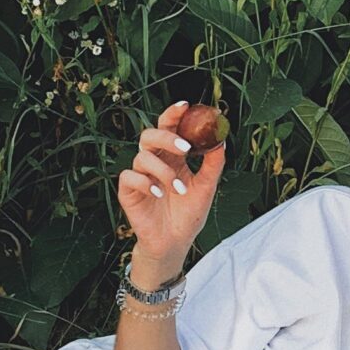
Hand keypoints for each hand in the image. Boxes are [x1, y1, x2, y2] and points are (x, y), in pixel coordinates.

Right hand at [117, 101, 227, 275]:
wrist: (174, 243)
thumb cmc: (188, 215)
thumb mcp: (206, 189)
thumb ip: (212, 165)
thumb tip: (221, 139)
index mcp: (172, 157)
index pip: (169, 128)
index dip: (173, 114)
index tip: (186, 105)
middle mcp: (154, 162)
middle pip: (150, 135)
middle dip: (167, 137)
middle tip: (185, 148)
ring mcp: (139, 176)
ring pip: (142, 156)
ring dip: (164, 171)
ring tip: (179, 190)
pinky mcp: (128, 192)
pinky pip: (130, 177)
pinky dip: (145, 182)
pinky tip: (159, 194)